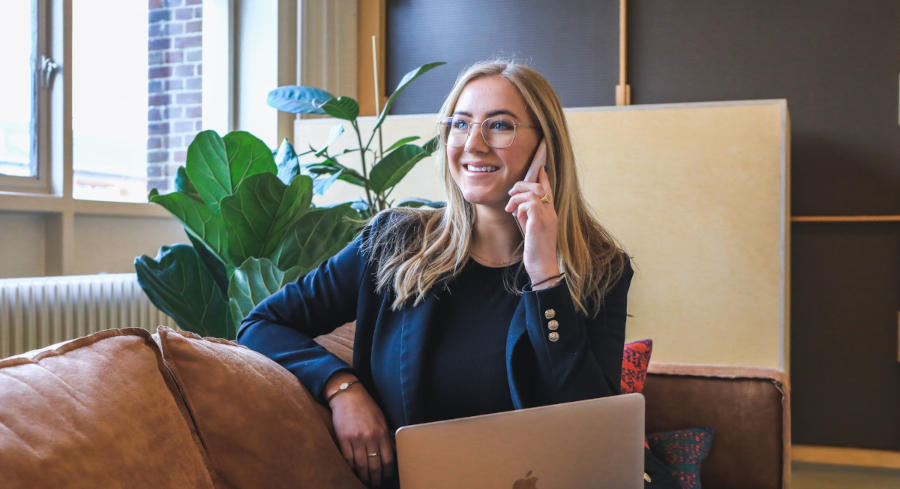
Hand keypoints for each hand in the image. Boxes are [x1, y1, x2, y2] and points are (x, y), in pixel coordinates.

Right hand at [327, 375, 393, 486]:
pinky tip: (353, 472)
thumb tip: (392, 453)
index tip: (387, 478)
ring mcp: (356, 438)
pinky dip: (351, 468)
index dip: (387, 472)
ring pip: (361, 465)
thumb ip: (386, 436)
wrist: (348, 395)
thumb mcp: (381, 419)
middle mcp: (370, 437)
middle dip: (376, 478)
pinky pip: (348, 458)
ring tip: (365, 481)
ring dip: (363, 476)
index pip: (388, 459)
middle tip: (376, 484)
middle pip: (375, 465)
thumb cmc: (366, 407)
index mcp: (382, 432)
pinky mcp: (343, 438)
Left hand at [505, 164, 559, 287]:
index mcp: (551, 214)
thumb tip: (518, 207)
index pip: (549, 190)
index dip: (543, 178)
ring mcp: (547, 217)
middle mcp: (551, 213)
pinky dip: (519, 206)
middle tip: (511, 193)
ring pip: (533, 192)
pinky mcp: (540, 222)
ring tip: (509, 207)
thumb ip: (527, 216)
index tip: (539, 168)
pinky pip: (529, 203)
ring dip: (517, 196)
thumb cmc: (535, 250)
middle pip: (539, 187)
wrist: (542, 266)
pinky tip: (515, 214)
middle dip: (522, 185)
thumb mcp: (531, 229)